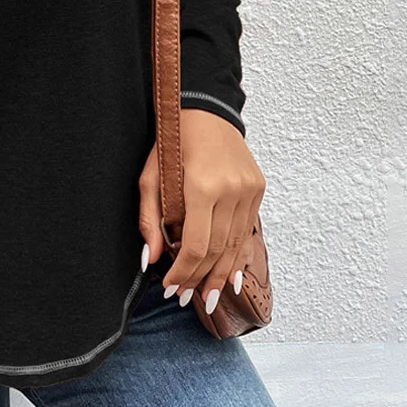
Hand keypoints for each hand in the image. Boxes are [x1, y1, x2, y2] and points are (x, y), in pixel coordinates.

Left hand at [138, 108, 264, 313]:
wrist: (205, 108)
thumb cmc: (172, 140)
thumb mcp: (150, 176)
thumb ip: (149, 220)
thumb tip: (150, 259)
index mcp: (203, 187)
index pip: (195, 245)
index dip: (183, 272)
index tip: (170, 287)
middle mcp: (232, 191)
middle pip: (217, 250)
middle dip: (200, 279)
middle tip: (185, 299)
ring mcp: (249, 190)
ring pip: (236, 245)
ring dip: (220, 274)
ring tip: (206, 296)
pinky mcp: (257, 188)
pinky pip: (247, 231)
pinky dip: (238, 255)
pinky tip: (229, 275)